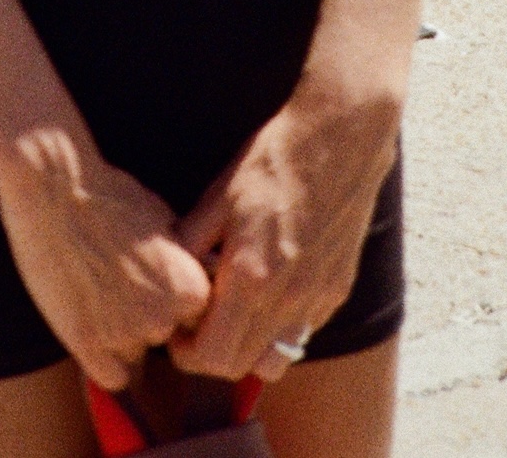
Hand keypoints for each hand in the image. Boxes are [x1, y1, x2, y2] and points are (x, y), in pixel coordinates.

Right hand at [0, 126, 213, 391]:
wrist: (55, 184)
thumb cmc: (110, 195)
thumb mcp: (166, 223)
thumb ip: (186, 263)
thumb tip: (203, 283)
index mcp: (191, 290)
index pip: (193, 320)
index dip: (170, 300)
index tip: (148, 279)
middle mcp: (164, 318)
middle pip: (162, 337)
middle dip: (143, 315)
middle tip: (116, 280)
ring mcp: (124, 334)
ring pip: (134, 354)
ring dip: (119, 333)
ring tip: (96, 289)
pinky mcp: (85, 344)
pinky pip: (112, 377)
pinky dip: (102, 359)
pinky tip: (89, 322)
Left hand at [169, 85, 400, 381]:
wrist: (338, 139)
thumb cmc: (272, 162)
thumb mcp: (219, 196)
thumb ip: (190, 243)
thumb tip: (168, 275)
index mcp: (250, 277)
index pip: (212, 357)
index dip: (186, 352)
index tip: (179, 331)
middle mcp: (286, 299)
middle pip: (241, 367)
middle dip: (212, 355)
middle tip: (200, 325)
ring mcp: (317, 299)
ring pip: (276, 360)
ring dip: (250, 350)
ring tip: (236, 315)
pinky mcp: (337, 290)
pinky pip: (304, 331)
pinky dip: (281, 327)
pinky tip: (271, 291)